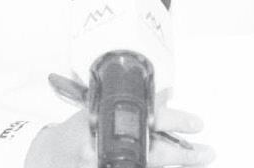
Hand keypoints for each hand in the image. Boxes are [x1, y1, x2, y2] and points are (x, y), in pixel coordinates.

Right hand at [25, 105, 213, 167]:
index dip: (175, 120)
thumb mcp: (99, 108)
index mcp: (102, 120)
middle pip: (152, 154)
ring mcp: (102, 165)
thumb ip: (131, 103)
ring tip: (198, 158)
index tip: (198, 123)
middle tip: (207, 152)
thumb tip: (166, 93)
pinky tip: (171, 167)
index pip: (145, 118)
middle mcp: (103, 146)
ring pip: (148, 167)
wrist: (46, 158)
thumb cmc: (73, 132)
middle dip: (183, 155)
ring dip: (176, 164)